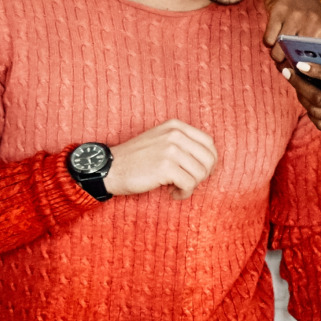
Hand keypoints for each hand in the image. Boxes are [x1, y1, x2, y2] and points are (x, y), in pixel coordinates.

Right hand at [103, 119, 217, 199]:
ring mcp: (171, 149)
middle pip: (209, 158)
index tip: (199, 172)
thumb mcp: (161, 140)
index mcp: (176, 126)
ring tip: (177, 188)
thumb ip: (183, 143)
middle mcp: (175, 134)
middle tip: (188, 182)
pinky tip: (172, 193)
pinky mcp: (166, 166)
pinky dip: (184, 193)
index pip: (209, 143)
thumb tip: (210, 161)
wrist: (110, 168)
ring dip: (191, 186)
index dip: (209, 161)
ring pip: (201, 173)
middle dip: (202, 175)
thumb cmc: (136, 159)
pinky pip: (190, 184)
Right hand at [263, 0, 320, 67]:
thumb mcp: (319, 23)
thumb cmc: (305, 6)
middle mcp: (312, 23)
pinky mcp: (278, 12)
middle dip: (291, 66)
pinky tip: (272, 39)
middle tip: (286, 66)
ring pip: (281, 50)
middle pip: (300, 58)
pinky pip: (270, 39)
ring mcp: (295, 17)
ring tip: (278, 53)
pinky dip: (269, 42)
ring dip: (277, 55)